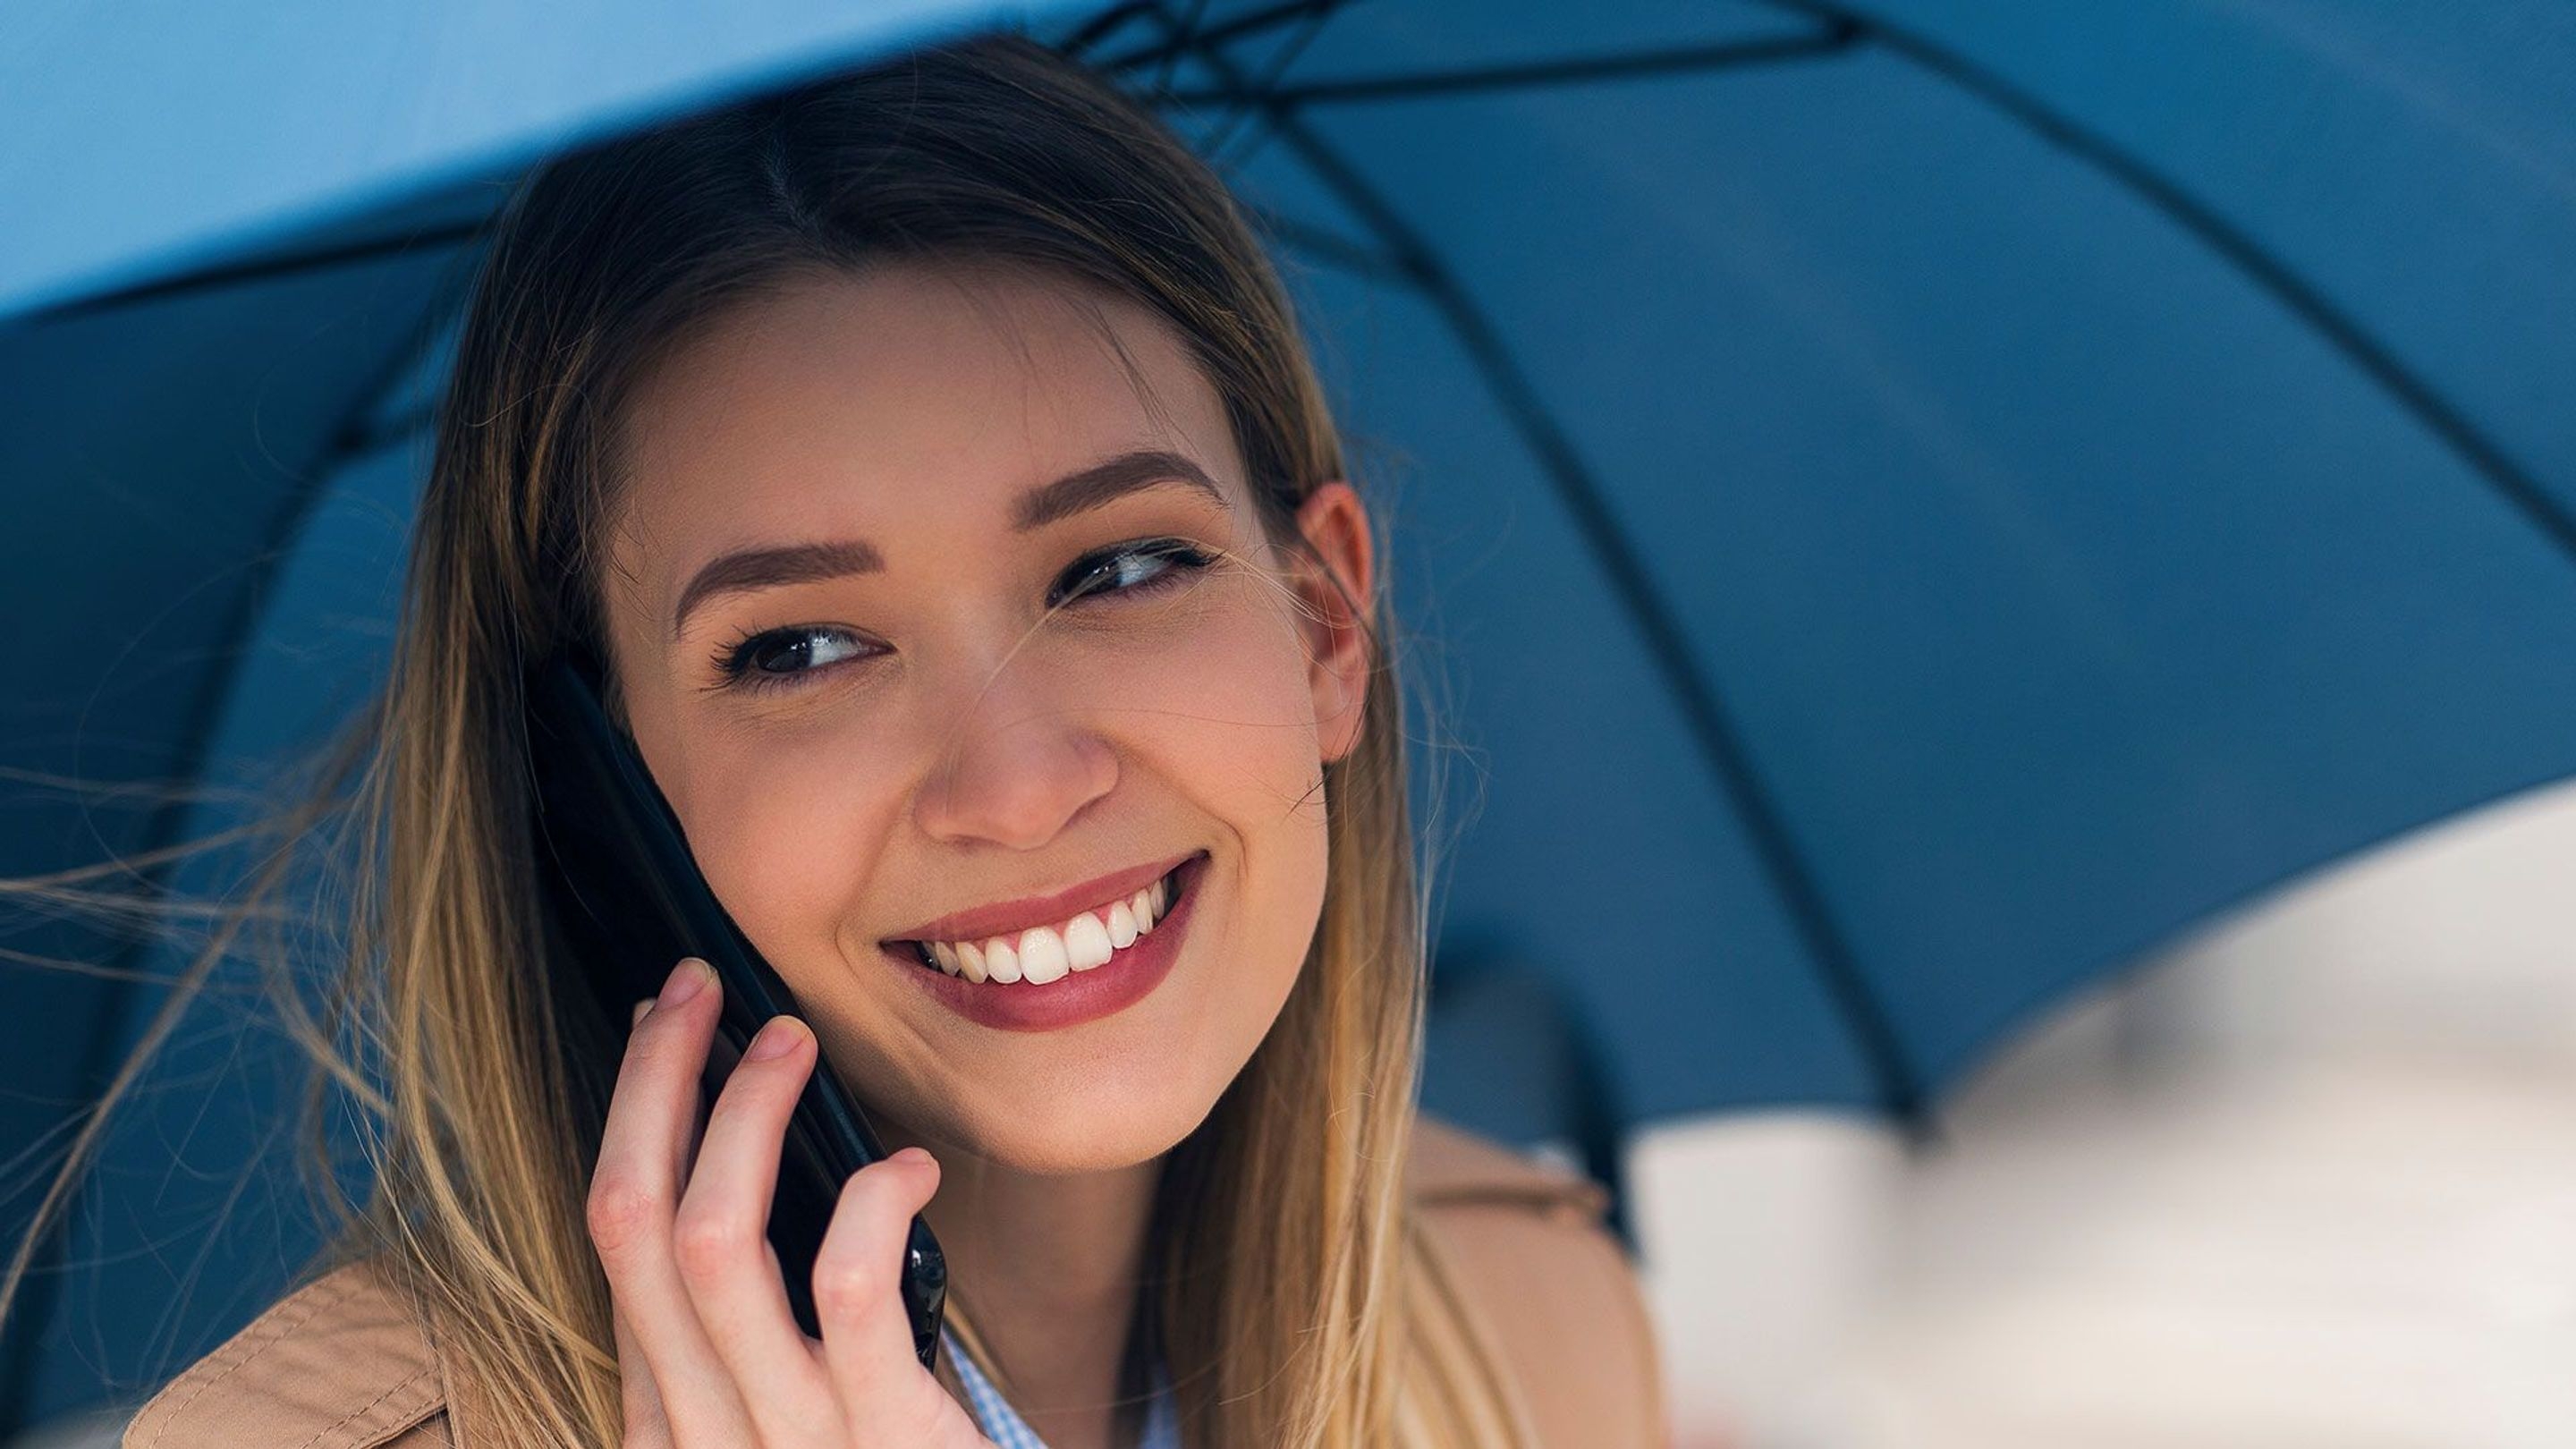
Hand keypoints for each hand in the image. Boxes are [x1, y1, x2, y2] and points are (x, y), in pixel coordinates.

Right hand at [586, 957, 992, 1446]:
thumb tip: (742, 1158)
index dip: (631, 1115)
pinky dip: (870, 1202)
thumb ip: (756, 1330)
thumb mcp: (794, 1414)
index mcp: (670, 1417)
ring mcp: (789, 1441)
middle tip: (698, 992)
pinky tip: (909, 1170)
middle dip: (655, 1083)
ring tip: (787, 1043)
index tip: (666, 1028)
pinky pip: (849, 1290)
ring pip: (713, 1242)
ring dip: (746, 1115)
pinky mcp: (887, 1442)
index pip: (614, 1237)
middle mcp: (702, 1432)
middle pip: (632, 1223)